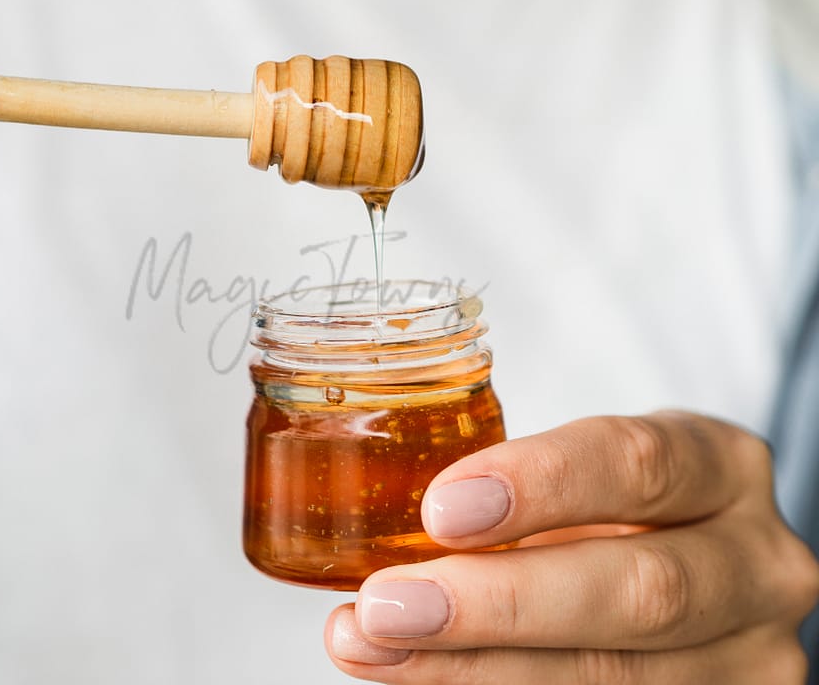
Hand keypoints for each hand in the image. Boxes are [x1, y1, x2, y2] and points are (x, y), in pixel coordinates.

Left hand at [324, 411, 818, 682]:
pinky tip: (421, 675)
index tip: (440, 509)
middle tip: (386, 605)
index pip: (639, 464)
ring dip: (475, 668)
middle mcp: (757, 564)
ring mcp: (750, 656)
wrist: (690, 569)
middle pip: (641, 591)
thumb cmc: (615, 510)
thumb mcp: (589, 478)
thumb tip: (381, 521)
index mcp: (720, 467)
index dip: (540, 484)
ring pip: (615, 680)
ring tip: (371, 646)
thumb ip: (519, 494)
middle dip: (498, 603)